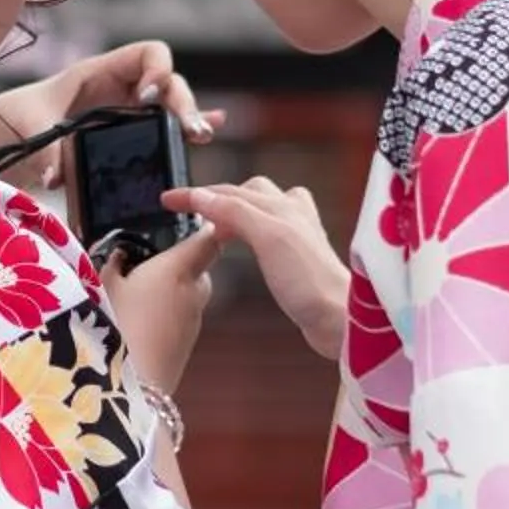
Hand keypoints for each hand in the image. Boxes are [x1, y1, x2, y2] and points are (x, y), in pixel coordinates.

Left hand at [0, 41, 221, 186]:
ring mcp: (127, 109)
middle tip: (190, 128)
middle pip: (168, 83)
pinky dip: (185, 126)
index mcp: (100, 71)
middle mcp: (121, 86)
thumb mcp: (31, 127)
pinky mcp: (128, 132)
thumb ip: (45, 148)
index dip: (158, 68)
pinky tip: (208, 131)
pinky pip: (163, 126)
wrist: (9, 137)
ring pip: (170, 106)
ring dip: (189, 118)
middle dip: (183, 102)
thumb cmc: (19, 119)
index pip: (146, 53)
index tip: (150, 96)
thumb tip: (56, 176)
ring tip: (200, 136)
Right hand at [101, 225, 223, 395]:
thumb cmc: (115, 328)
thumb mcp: (101, 287)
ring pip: (193, 292)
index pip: (209, 237)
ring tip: (142, 291)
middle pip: (203, 265)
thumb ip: (111, 264)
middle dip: (184, 259)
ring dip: (176, 287)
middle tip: (152, 258)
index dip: (207, 225)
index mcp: (177, 268)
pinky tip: (143, 320)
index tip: (192, 217)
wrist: (133, 388)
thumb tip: (117, 255)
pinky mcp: (188, 343)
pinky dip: (170, 311)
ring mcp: (194, 320)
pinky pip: (184, 315)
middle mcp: (194, 291)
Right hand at [163, 178, 348, 361]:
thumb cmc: (309, 280)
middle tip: (189, 212)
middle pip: (247, 193)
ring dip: (234, 211)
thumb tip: (203, 196)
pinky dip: (249, 230)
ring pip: (259, 209)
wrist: (340, 317)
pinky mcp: (299, 258)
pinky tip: (248, 244)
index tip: (168, 200)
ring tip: (213, 224)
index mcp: (283, 204)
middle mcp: (291, 213)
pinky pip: (267, 231)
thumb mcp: (267, 237)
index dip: (196, 194)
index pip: (228, 191)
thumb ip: (235, 212)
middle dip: (217, 197)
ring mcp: (297, 235)